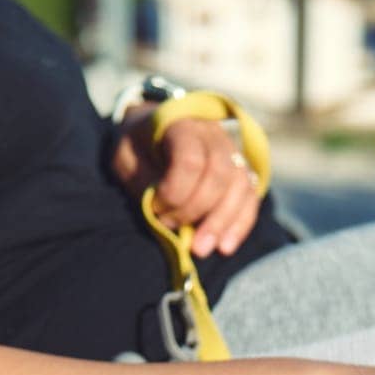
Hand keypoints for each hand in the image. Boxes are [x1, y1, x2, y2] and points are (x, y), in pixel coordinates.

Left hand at [110, 105, 261, 258]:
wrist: (155, 128)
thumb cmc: (138, 145)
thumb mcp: (125, 157)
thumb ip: (141, 182)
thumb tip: (161, 216)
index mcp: (182, 124)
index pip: (191, 161)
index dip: (175, 193)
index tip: (156, 207)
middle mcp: (213, 134)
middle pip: (219, 174)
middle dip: (197, 210)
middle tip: (173, 230)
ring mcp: (232, 152)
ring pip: (240, 187)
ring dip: (221, 223)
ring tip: (200, 250)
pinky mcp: (241, 172)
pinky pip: (250, 198)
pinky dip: (239, 225)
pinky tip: (225, 247)